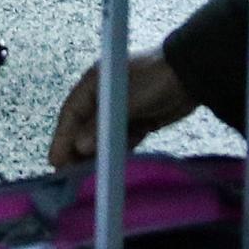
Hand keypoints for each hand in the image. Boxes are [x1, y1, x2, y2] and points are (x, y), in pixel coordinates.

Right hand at [51, 53, 199, 171]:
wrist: (192, 74)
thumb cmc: (154, 80)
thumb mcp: (126, 101)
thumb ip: (101, 124)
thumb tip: (79, 147)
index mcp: (95, 82)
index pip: (71, 113)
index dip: (62, 137)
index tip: (55, 160)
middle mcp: (104, 95)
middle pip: (84, 125)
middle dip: (76, 148)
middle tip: (69, 174)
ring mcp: (123, 107)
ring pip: (103, 134)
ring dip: (97, 152)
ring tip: (88, 174)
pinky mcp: (139, 118)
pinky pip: (122, 138)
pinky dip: (117, 149)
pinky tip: (111, 164)